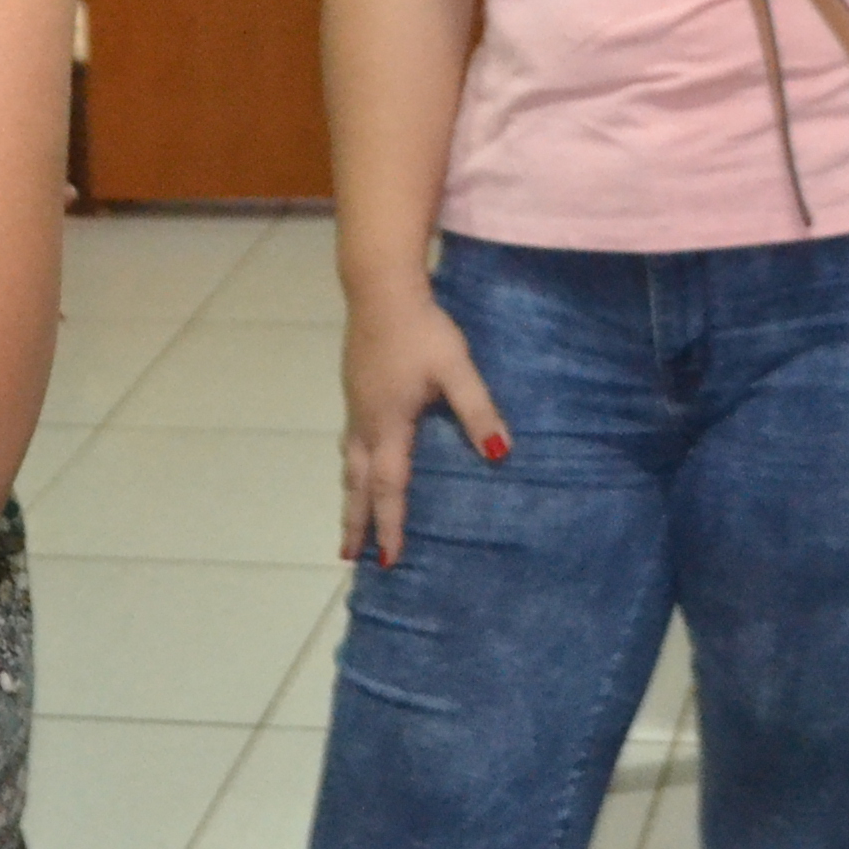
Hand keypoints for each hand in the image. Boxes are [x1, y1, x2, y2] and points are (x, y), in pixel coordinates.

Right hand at [339, 285, 510, 565]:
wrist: (380, 288)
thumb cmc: (421, 330)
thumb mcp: (456, 369)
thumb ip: (477, 410)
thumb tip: (500, 453)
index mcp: (389, 425)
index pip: (389, 487)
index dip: (389, 525)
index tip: (388, 560)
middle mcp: (366, 422)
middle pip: (357, 483)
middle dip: (355, 521)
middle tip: (347, 557)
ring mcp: (356, 403)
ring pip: (349, 461)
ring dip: (351, 493)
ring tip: (350, 516)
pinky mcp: (355, 386)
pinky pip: (350, 440)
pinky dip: (352, 464)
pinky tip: (360, 455)